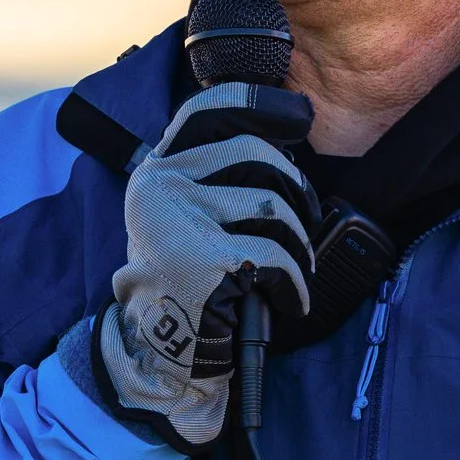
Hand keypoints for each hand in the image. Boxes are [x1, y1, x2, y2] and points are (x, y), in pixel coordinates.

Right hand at [99, 82, 318, 448]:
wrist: (158, 352)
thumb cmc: (185, 280)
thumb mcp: (181, 215)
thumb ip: (212, 174)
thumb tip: (282, 139)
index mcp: (157, 169)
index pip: (209, 109)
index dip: (261, 106)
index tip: (297, 119)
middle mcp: (160, 186)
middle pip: (256, 153)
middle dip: (295, 188)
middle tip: (302, 221)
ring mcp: (178, 220)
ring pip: (272, 203)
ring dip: (298, 239)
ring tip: (292, 265)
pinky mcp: (203, 261)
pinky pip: (275, 255)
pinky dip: (294, 280)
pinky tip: (290, 298)